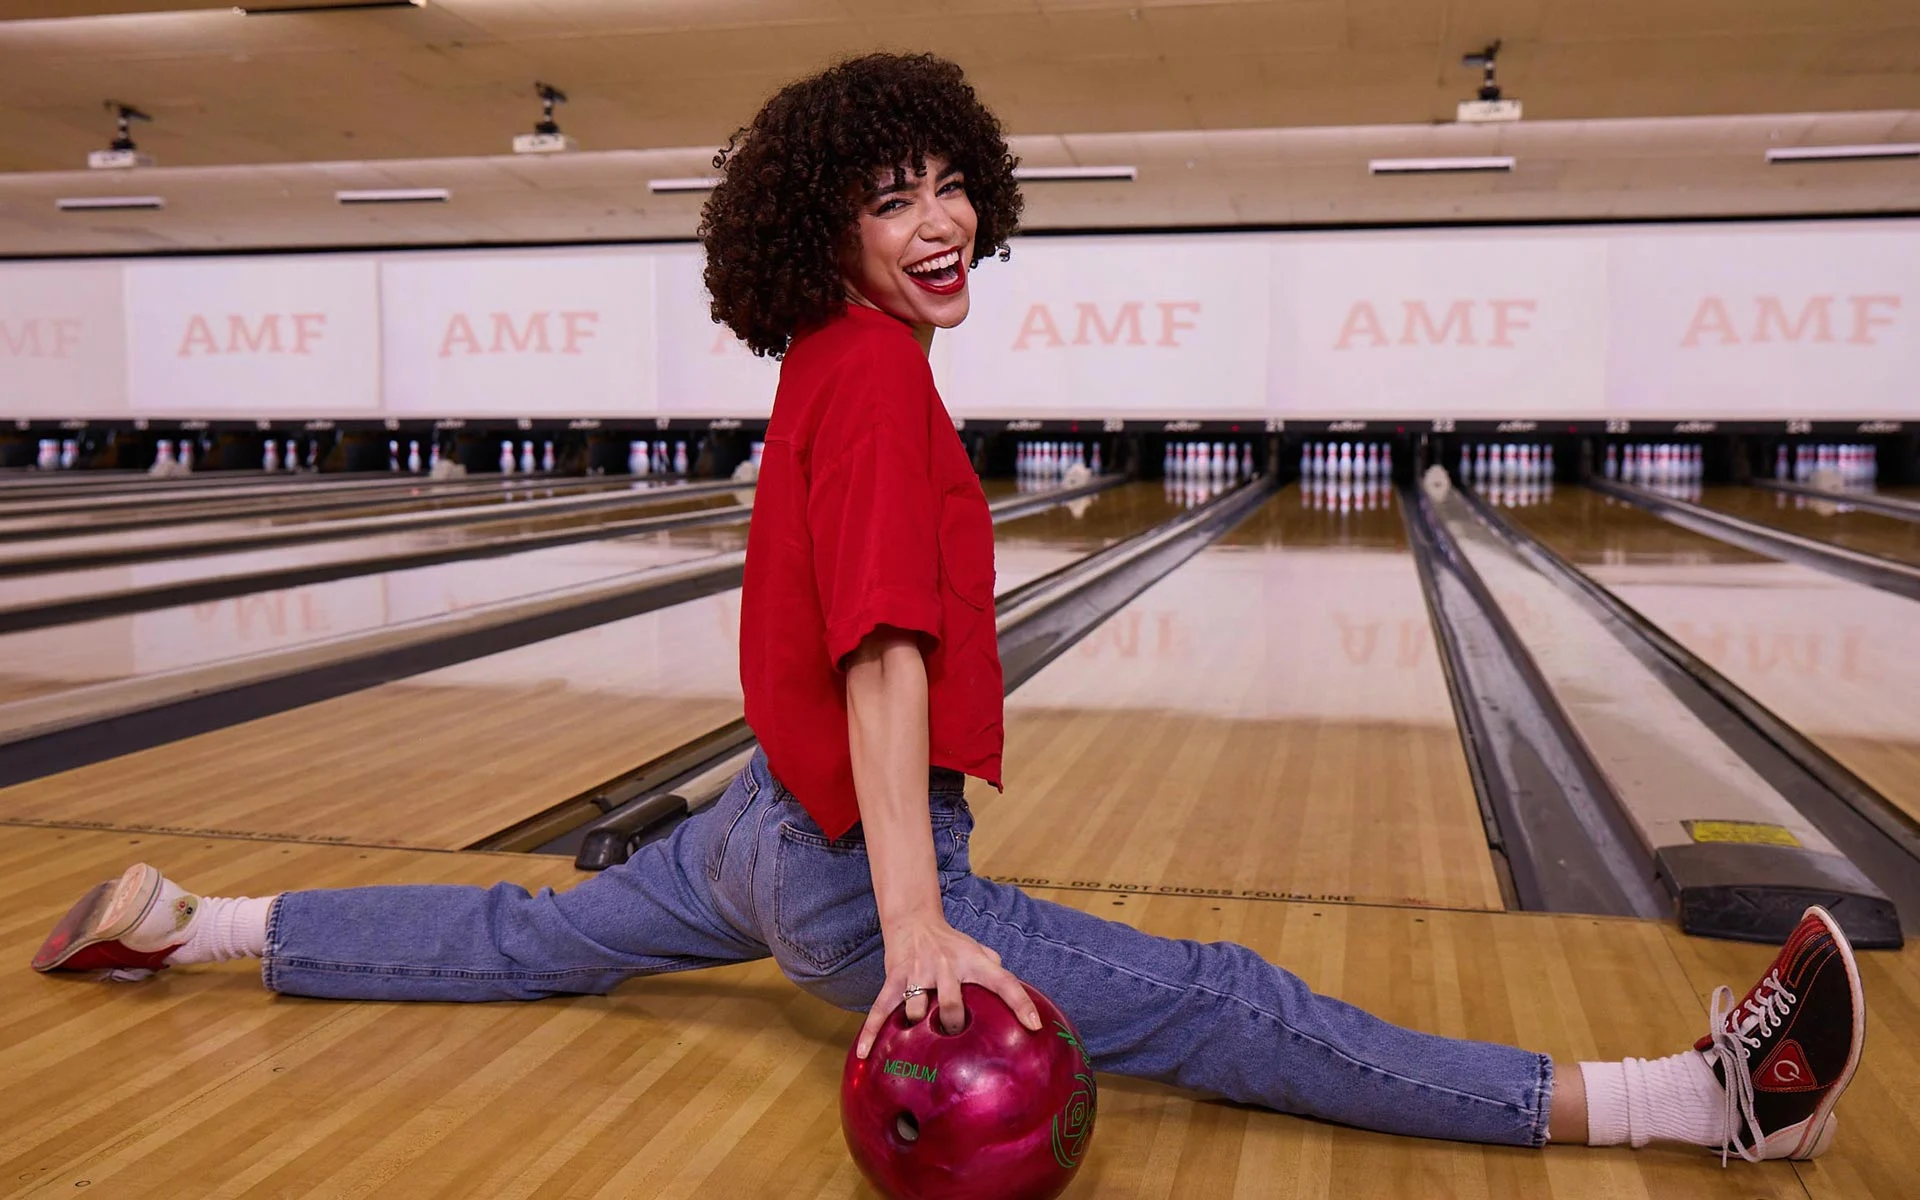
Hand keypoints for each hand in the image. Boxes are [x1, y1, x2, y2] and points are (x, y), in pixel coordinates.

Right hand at [856, 909, 1041, 1058]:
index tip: (1035, 1026)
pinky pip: (881, 1009)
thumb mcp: (978, 950)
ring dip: (917, 1028)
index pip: (1004, 981)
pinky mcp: (894, 979)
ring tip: (919, 1040)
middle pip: (952, 1006)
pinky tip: (864, 1055)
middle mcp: (946, 967)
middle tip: (953, 1037)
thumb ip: (997, 970)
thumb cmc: (952, 943)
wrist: (914, 921)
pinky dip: (872, 1032)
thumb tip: (1022, 1000)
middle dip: (953, 1026)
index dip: (1021, 1003)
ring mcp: (918, 974)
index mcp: (973, 962)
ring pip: (916, 1011)